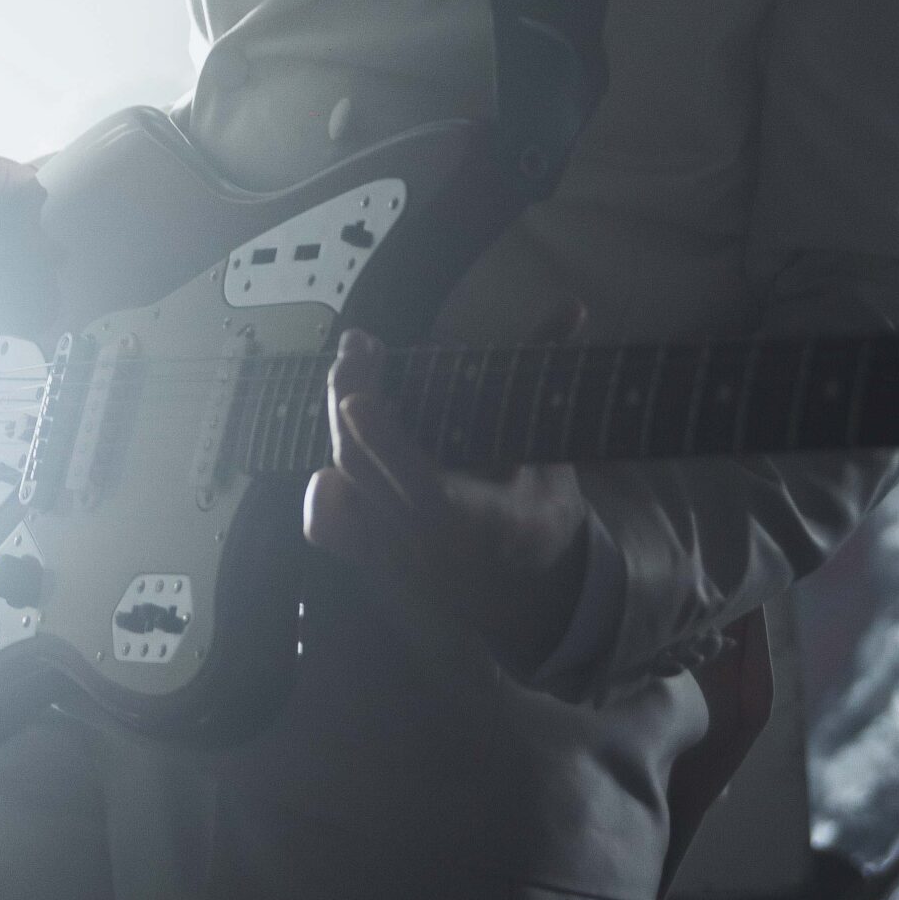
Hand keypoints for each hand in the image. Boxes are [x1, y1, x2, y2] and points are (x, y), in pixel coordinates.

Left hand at [303, 304, 591, 677]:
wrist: (529, 593)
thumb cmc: (542, 512)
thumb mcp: (554, 452)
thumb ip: (547, 376)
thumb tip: (573, 306)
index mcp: (484, 521)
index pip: (423, 486)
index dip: (385, 442)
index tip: (360, 396)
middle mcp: (430, 543)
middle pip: (367, 473)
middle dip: (350, 402)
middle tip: (359, 346)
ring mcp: (396, 553)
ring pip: (343, 494)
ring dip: (337, 428)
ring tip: (350, 371)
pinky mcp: (375, 554)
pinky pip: (332, 526)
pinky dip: (325, 491)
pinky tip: (331, 450)